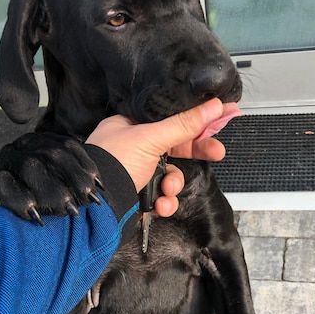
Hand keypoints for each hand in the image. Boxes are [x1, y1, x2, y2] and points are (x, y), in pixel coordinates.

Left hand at [87, 98, 226, 216]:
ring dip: (174, 185)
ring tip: (167, 191)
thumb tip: (214, 106)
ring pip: (169, 176)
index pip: (169, 121)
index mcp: (129, 126)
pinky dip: (164, 202)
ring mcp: (135, 173)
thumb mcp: (150, 138)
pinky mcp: (137, 195)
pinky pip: (161, 196)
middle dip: (193, 154)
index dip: (193, 123)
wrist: (97, 207)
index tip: (216, 123)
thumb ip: (184, 124)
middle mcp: (132, 149)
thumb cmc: (112, 165)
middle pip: (174, 148)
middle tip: (217, 152)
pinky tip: (159, 204)